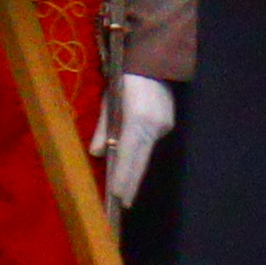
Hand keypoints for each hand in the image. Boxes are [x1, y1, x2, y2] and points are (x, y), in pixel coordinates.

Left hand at [103, 72, 174, 211]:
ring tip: (125, 188)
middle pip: (141, 160)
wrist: (152, 61)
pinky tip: (133, 160)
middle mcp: (154, 126)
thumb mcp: (109, 102)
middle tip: (125, 204)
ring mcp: (164, 125)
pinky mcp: (168, 123)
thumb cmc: (124, 79)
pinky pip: (151, 141)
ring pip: (146, 151)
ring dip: (135, 167)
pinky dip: (141, 151)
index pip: (128, 155)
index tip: (119, 196)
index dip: (124, 176)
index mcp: (138, 120)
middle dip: (132, 182)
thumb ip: (103, 129)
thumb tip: (97, 153)